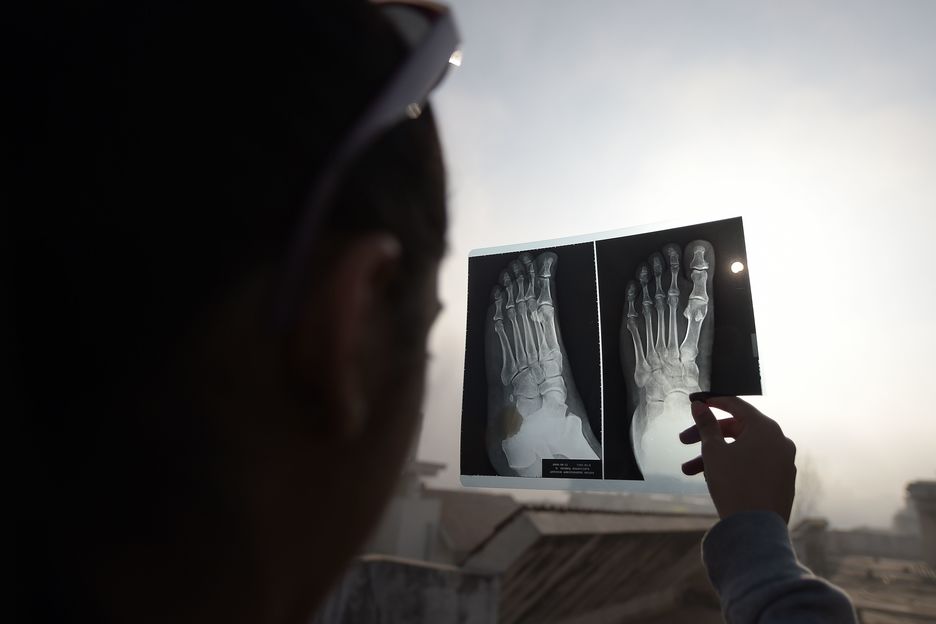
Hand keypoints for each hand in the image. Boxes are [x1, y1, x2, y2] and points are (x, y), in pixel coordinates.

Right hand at [679, 396, 796, 523]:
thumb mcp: (713, 451)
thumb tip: (699, 406)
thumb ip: (706, 425)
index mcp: (765, 428)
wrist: (756, 528)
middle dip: (708, 436)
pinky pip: (754, 465)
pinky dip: (734, 466)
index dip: (712, 402)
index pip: (736, 405)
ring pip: (744, 450)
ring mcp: (784, 462)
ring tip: (688, 471)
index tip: (695, 404)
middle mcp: (780, 441)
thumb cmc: (733, 484)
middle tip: (683, 441)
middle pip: (738, 429)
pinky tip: (713, 478)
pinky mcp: (783, 481)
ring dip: (716, 456)